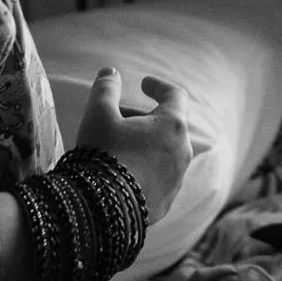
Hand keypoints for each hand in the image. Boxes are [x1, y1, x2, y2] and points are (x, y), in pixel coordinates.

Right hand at [75, 68, 194, 219]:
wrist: (103, 209)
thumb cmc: (103, 153)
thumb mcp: (99, 115)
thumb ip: (106, 89)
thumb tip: (110, 72)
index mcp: (172, 125)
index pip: (175, 95)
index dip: (158, 86)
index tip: (144, 84)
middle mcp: (182, 152)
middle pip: (167, 125)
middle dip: (143, 118)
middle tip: (116, 119)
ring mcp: (177, 179)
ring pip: (164, 152)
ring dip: (144, 144)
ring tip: (116, 147)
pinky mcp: (167, 201)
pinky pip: (158, 177)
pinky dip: (144, 168)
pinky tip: (120, 173)